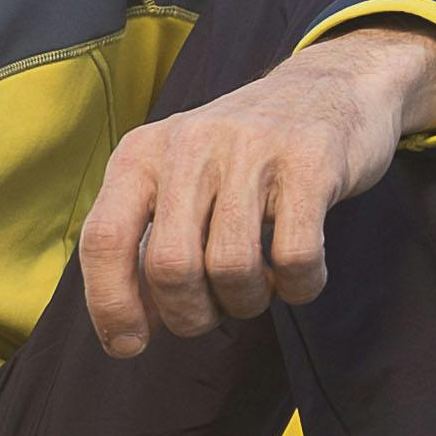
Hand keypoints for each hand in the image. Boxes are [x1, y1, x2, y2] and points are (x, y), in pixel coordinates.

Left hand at [75, 21, 435, 357]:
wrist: (331, 88)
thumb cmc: (241, 159)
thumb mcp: (178, 183)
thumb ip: (147, 247)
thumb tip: (127, 334)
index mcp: (142, 153)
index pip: (103, 238)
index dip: (110, 305)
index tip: (129, 346)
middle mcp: (189, 144)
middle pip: (169, 267)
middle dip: (190, 314)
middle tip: (213, 312)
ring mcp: (251, 149)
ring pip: (232, 267)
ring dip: (247, 302)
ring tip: (259, 287)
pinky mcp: (311, 161)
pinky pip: (295, 258)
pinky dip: (299, 287)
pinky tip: (300, 276)